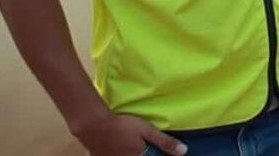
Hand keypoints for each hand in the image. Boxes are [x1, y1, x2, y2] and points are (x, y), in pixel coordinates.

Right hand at [72, 112, 186, 155]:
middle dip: (151, 154)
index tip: (169, 154)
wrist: (94, 125)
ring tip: (137, 148)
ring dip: (135, 154)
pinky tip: (121, 150)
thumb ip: (164, 142)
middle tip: (146, 148)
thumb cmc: (123, 126)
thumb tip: (184, 151)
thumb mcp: (146, 131)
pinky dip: (121, 154)